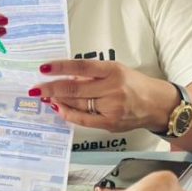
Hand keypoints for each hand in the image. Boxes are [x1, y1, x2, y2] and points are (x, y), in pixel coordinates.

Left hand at [29, 60, 177, 132]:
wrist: (157, 105)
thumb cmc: (133, 84)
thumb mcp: (115, 70)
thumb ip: (91, 74)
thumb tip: (65, 77)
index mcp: (113, 71)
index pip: (81, 67)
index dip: (60, 67)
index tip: (43, 68)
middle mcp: (112, 89)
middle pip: (75, 89)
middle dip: (51, 88)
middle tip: (35, 88)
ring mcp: (111, 108)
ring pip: (76, 104)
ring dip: (57, 101)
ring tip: (45, 96)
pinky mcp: (110, 123)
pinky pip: (83, 119)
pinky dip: (68, 113)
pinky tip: (58, 108)